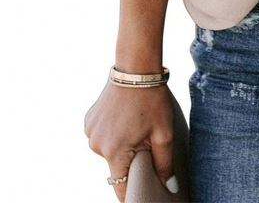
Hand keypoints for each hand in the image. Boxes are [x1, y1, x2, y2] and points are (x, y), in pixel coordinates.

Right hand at [84, 81, 177, 200]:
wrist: (135, 68)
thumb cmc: (152, 100)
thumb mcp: (163, 133)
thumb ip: (164, 163)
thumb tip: (169, 188)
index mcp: (115, 152)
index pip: (121, 186)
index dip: (133, 192)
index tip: (143, 193)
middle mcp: (97, 146)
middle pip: (116, 165)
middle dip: (131, 159)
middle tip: (146, 139)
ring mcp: (90, 132)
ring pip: (109, 150)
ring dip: (121, 144)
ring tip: (135, 123)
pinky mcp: (88, 121)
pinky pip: (102, 136)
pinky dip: (113, 132)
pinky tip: (124, 117)